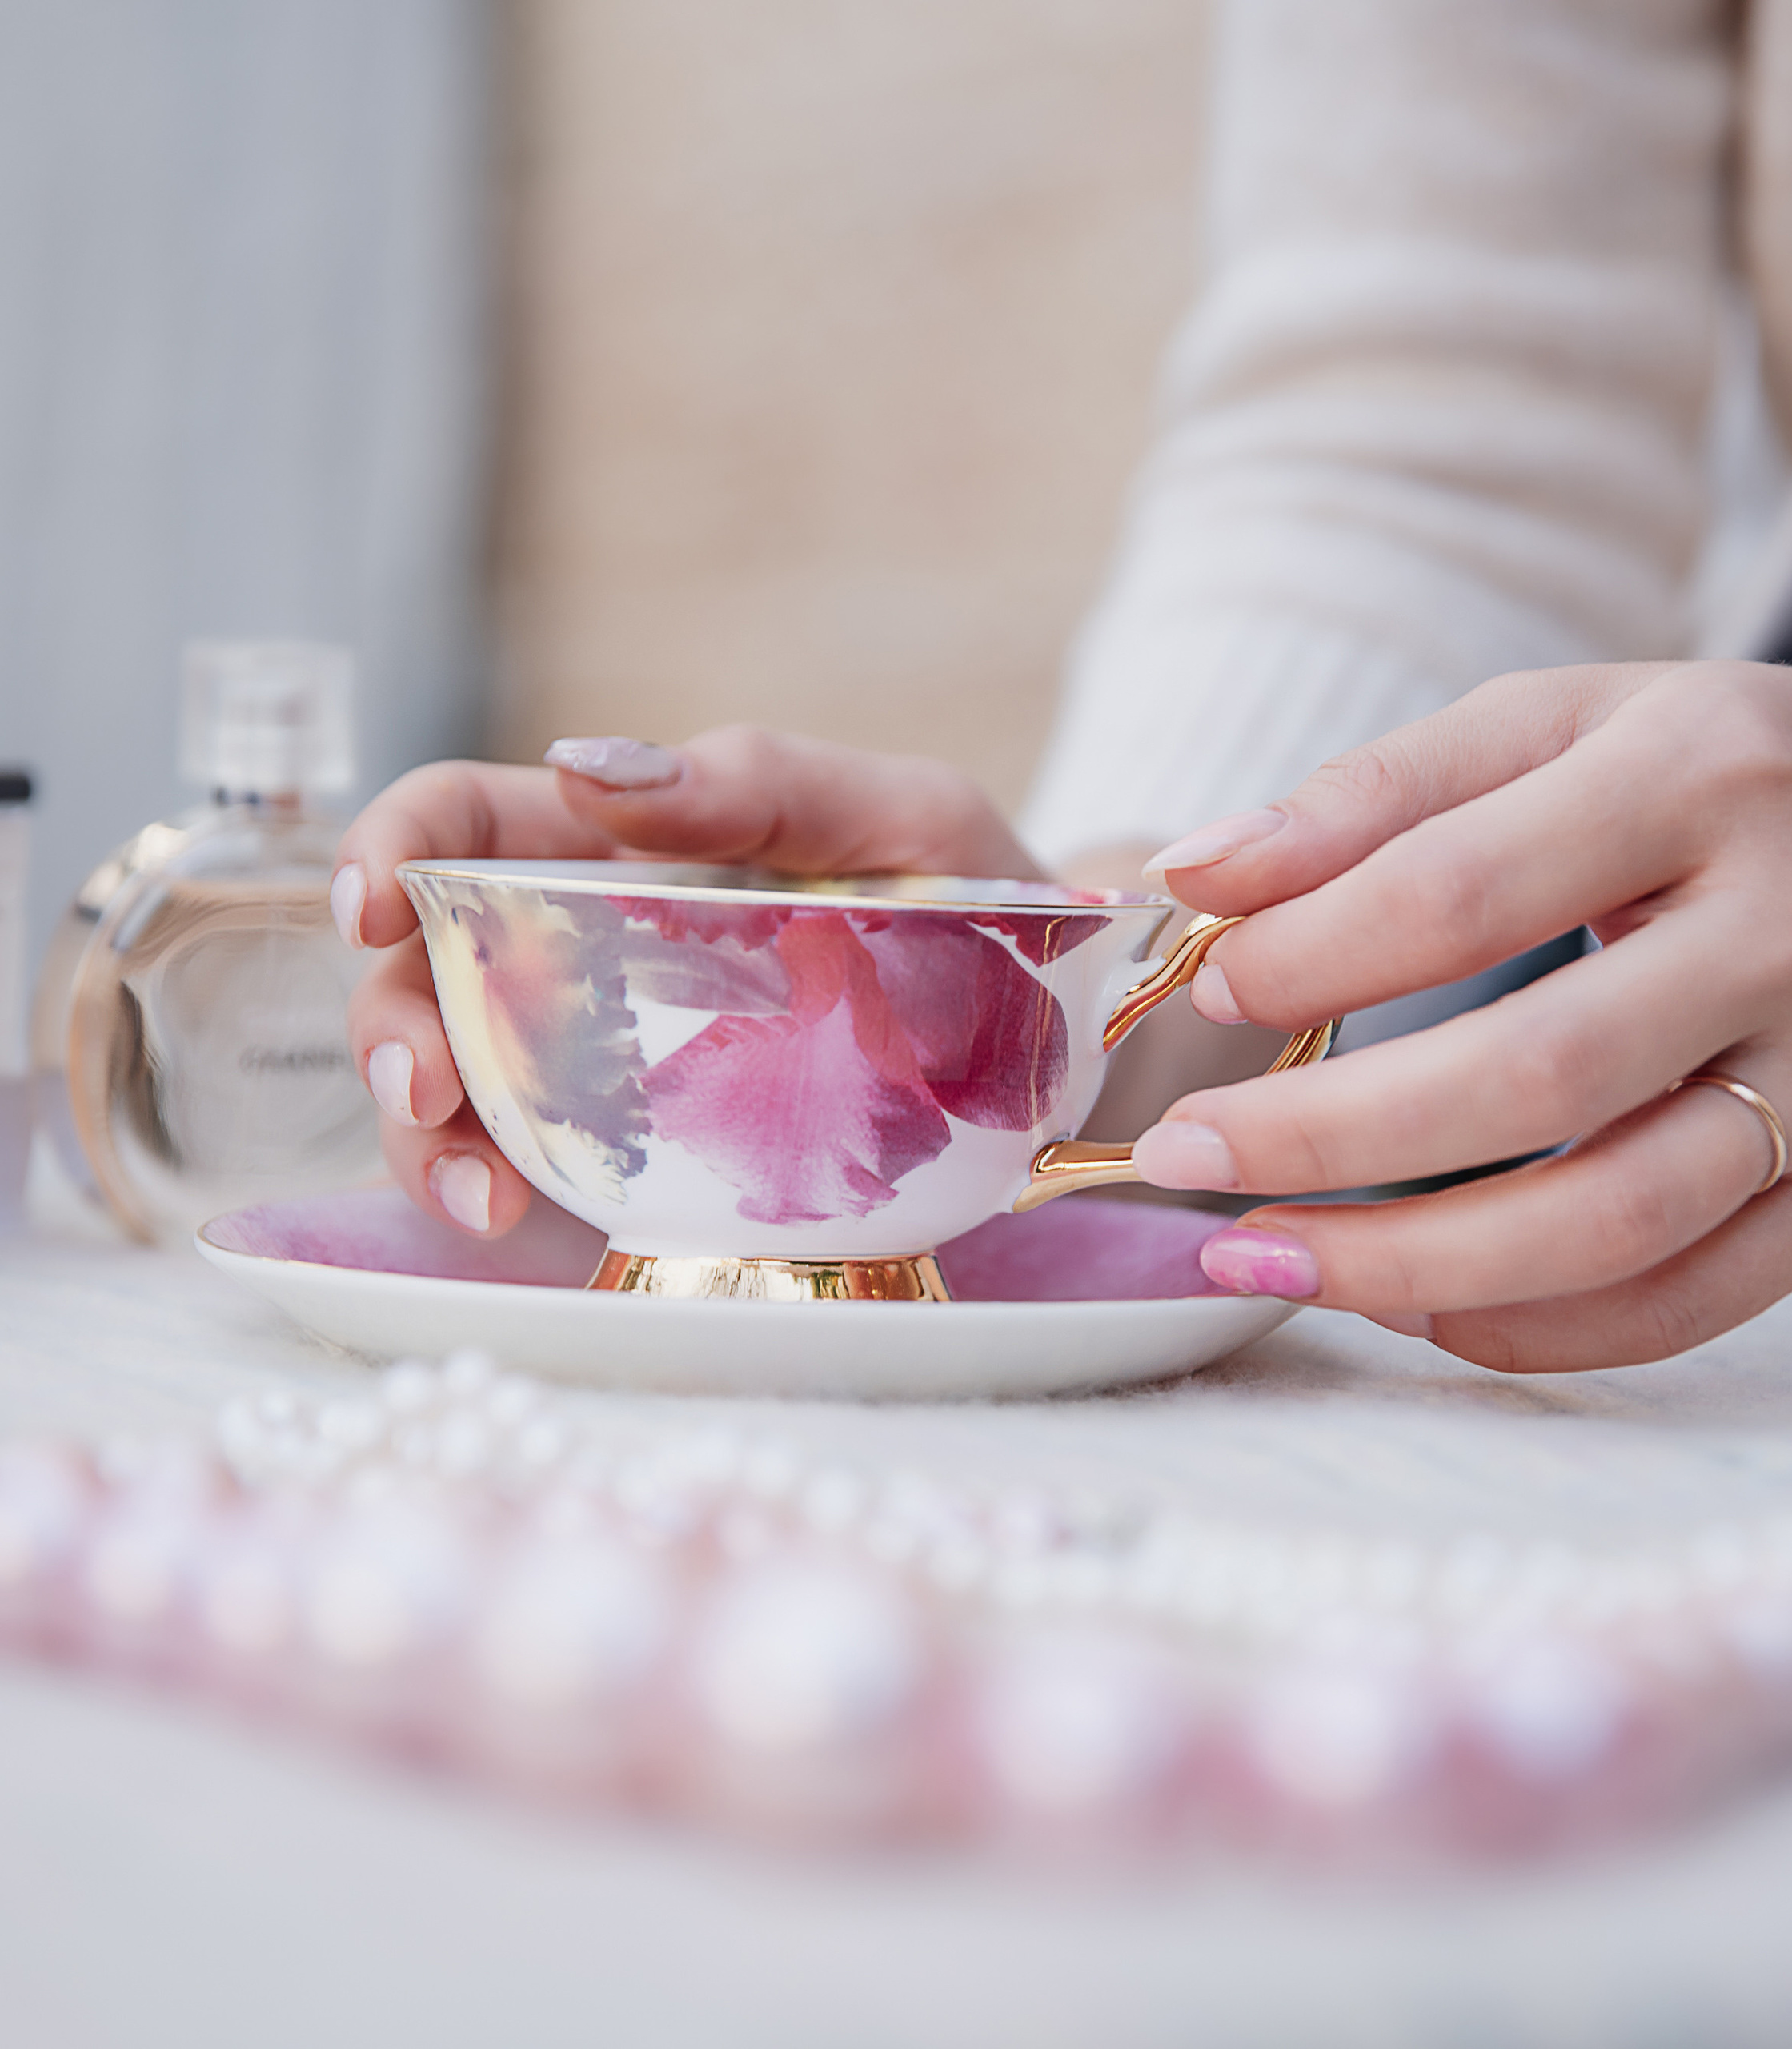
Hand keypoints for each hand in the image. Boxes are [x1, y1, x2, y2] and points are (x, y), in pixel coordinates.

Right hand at [333, 728, 1039, 1236]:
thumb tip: (582, 769)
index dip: (388, 849)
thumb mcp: (909, 818)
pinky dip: (499, 1188)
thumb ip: (765, 782)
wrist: (1076, 1043)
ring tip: (483, 1196)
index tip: (370, 910)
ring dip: (427, 1134)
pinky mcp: (648, 1150)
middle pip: (429, 967)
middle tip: (429, 1092)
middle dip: (392, 1025)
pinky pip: (534, 1162)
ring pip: (457, 1077)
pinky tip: (522, 1217)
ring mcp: (616, 1054)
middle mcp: (598, 946)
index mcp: (639, 843)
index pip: (468, 821)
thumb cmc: (991, 907)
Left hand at [1130, 653, 1791, 1368]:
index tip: (1212, 992)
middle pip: (1537, 1076)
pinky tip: (1407, 1306)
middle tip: (1185, 1159)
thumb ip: (1379, 794)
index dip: (1313, 956)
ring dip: (1408, 1268)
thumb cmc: (1734, 773)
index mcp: (1708, 776)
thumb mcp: (1567, 721)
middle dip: (1327, 1138)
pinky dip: (1527, 1329)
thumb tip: (1197, 878)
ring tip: (1260, 1259)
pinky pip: (1683, 1305)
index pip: (1466, 888)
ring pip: (1613, 1224)